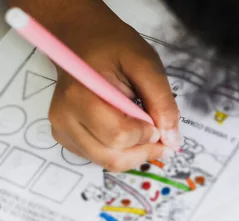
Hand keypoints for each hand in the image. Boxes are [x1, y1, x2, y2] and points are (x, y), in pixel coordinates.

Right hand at [42, 1, 180, 171]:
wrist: (80, 39)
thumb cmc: (113, 47)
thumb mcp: (146, 63)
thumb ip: (162, 101)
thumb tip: (172, 140)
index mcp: (80, 95)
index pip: (119, 136)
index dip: (147, 134)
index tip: (156, 119)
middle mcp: (65, 118)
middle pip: (113, 157)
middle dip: (144, 148)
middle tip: (156, 128)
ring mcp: (63, 130)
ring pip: (108, 162)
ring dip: (135, 152)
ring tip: (143, 128)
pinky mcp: (67, 138)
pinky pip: (101, 158)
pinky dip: (122, 151)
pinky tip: (127, 129)